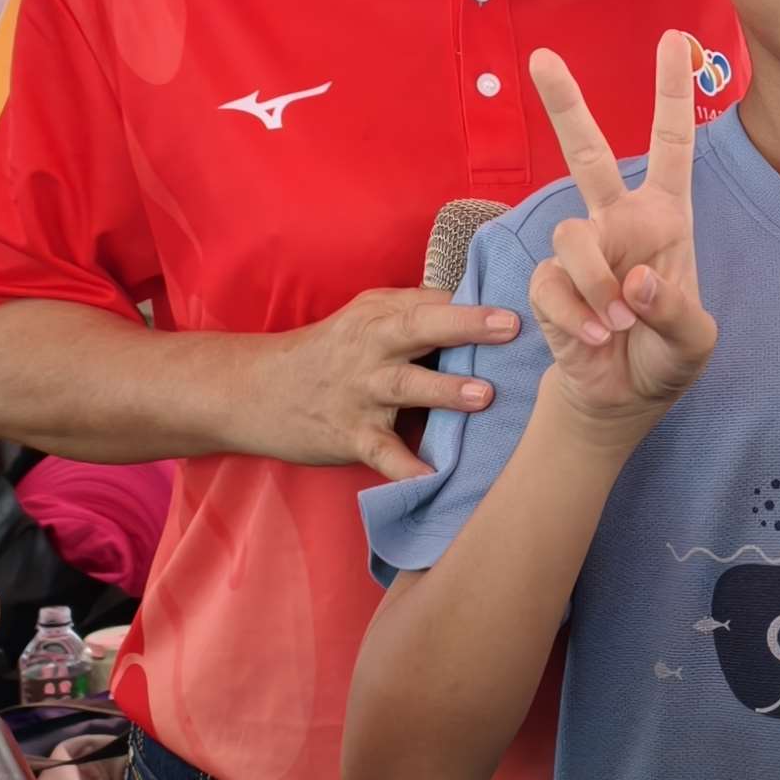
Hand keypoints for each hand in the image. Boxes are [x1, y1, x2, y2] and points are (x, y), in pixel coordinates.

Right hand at [268, 287, 521, 482]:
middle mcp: (370, 348)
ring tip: (484, 396)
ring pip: (404, 387)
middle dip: (464, 327)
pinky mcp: (348, 434)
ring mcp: (359, 392)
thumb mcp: (364, 318)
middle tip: (510, 327)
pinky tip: (434, 479)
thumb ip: (414, 312)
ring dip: (444, 390)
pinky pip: (381, 452)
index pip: (432, 302)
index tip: (526, 300)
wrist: (253, 391)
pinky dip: (406, 467)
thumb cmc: (326, 353)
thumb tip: (477, 305)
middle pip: (417, 329)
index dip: (476, 302)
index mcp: (379, 315)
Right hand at [524, 30, 714, 439]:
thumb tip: (634, 281)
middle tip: (542, 56)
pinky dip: (577, 316)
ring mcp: (580, 250)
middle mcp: (619, 222)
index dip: (673, 92)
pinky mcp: (548, 282)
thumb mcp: (694, 340)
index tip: (672, 39)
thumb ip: (673, 308)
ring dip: (598, 286)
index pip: (672, 145)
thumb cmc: (666, 356)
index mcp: (666, 218)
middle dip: (564, 104)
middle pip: (588, 153)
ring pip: (573, 237)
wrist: (622, 398)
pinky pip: (552, 284)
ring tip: (618, 326)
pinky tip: (595, 337)